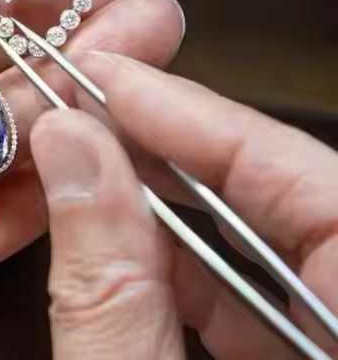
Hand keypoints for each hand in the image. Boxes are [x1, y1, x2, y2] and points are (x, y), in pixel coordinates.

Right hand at [31, 54, 337, 358]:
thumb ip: (106, 291)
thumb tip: (69, 150)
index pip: (312, 187)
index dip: (204, 121)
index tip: (114, 81)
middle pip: (295, 200)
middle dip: (181, 150)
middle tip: (94, 109)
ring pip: (280, 245)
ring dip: (177, 203)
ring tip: (95, 163)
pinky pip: (273, 301)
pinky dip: (193, 269)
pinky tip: (125, 246)